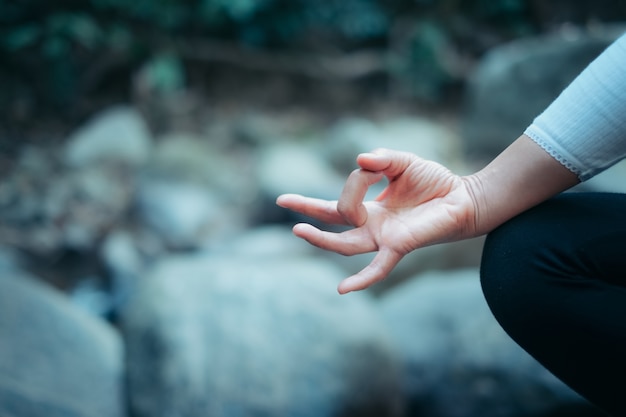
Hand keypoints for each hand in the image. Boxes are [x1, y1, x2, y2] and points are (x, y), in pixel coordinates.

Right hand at [276, 148, 476, 293]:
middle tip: (282, 200)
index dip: (348, 180)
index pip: (341, 198)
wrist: (464, 198)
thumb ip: (381, 159)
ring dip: (322, 239)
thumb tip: (360, 161)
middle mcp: (371, 225)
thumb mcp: (403, 162)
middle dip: (308, 211)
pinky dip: (361, 279)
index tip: (368, 165)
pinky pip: (378, 268)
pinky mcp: (399, 246)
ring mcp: (383, 238)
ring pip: (345, 244)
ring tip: (298, 230)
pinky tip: (342, 290)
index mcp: (370, 207)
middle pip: (333, 221)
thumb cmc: (435, 182)